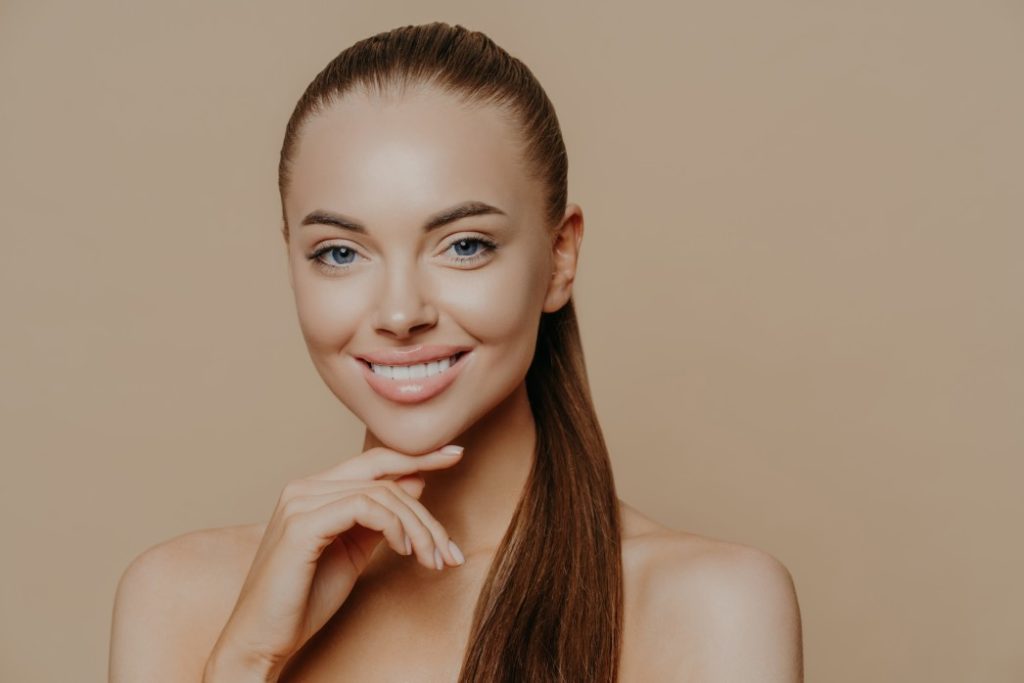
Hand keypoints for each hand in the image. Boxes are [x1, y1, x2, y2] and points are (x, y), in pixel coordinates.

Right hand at [203, 444, 465, 680]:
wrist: (261, 640)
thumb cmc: (303, 600)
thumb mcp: (354, 551)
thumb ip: (382, 517)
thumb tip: (417, 482)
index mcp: (313, 490)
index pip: (374, 460)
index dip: (417, 455)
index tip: (455, 455)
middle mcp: (304, 487)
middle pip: (385, 475)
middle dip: (427, 510)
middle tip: (451, 551)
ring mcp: (300, 502)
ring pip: (383, 494)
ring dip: (420, 529)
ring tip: (434, 562)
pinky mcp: (302, 525)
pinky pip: (366, 508)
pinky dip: (396, 528)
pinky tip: (407, 552)